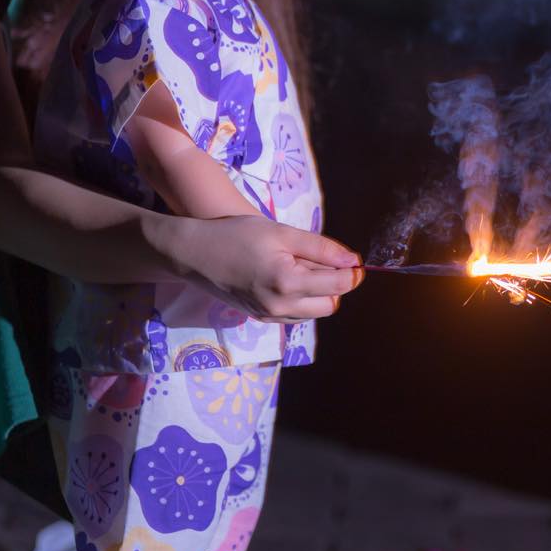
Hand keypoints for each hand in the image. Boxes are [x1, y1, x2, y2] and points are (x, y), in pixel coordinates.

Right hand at [186, 214, 363, 321]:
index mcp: (287, 282)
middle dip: (335, 284)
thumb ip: (320, 248)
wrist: (195, 253)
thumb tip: (353, 261)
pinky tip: (289, 277)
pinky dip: (302, 299)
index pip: (338, 285)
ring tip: (303, 266)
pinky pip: (295, 314)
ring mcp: (269, 316)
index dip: (352, 271)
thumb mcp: (282, 233)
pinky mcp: (261, 318)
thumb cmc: (237, 235)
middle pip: (331, 304)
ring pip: (314, 312)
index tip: (354, 259)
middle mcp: (280, 306)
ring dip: (319, 293)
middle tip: (324, 260)